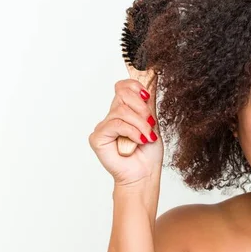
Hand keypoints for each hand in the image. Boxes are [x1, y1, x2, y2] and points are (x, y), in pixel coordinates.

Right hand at [89, 64, 163, 186]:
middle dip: (140, 106)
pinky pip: (116, 125)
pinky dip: (132, 132)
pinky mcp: (98, 137)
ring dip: (140, 124)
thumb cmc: (148, 153)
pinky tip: (140, 141)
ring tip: (147, 137)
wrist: (144, 174)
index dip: (135, 86)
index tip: (147, 96)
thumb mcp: (152, 122)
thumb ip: (148, 103)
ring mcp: (104, 126)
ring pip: (122, 111)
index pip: (122, 86)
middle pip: (121, 93)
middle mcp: (112, 116)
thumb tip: (152, 77)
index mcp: (124, 110)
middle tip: (150, 123)